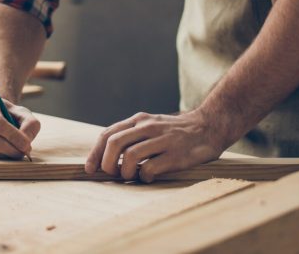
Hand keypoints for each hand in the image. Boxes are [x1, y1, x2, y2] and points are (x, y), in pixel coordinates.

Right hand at [0, 92, 40, 159]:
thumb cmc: (10, 114)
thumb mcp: (23, 113)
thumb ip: (29, 124)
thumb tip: (25, 140)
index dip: (12, 135)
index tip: (26, 144)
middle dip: (11, 149)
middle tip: (24, 152)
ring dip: (6, 155)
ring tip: (17, 151)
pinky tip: (6, 151)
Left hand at [85, 110, 224, 182]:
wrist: (209, 127)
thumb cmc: (176, 131)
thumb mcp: (151, 125)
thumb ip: (132, 135)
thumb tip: (107, 156)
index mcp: (139, 120)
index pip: (108, 134)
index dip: (95, 153)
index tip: (90, 169)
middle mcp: (148, 126)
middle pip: (114, 144)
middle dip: (107, 163)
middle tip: (112, 174)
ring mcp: (162, 140)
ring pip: (130, 157)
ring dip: (125, 173)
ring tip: (132, 176)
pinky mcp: (175, 155)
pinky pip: (150, 170)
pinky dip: (144, 178)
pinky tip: (149, 177)